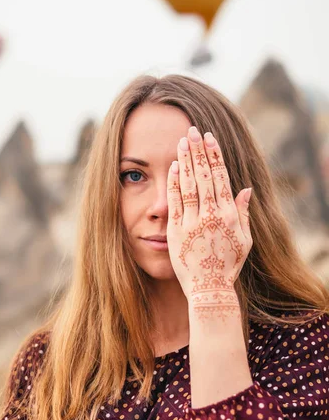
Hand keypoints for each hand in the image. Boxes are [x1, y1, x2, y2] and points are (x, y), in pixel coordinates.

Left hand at [166, 127, 252, 321]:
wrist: (209, 288)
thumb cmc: (228, 265)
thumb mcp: (243, 240)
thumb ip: (243, 213)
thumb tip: (246, 190)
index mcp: (228, 215)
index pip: (220, 177)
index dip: (214, 156)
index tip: (210, 138)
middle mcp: (211, 215)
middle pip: (204, 175)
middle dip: (198, 151)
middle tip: (192, 130)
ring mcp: (192, 222)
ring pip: (189, 184)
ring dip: (185, 160)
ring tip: (182, 141)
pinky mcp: (176, 230)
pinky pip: (175, 201)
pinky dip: (174, 183)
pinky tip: (173, 166)